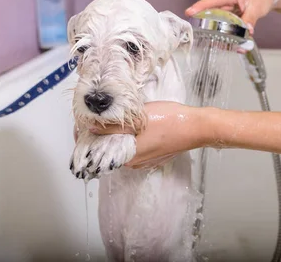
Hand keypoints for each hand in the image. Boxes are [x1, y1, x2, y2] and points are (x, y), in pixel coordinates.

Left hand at [83, 102, 209, 168]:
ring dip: (117, 135)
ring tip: (116, 118)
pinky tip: (134, 124)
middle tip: (99, 117)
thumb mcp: (138, 119)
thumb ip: (112, 126)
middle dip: (102, 134)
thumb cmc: (168, 121)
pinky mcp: (154, 154)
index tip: (84, 124)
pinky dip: (130, 137)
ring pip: (122, 147)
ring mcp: (145, 160)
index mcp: (127, 157)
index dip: (89, 137)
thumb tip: (90, 128)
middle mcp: (133, 163)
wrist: (196, 127)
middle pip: (109, 149)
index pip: (98, 151)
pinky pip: (135, 147)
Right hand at [185, 0, 280, 33]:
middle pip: (212, 11)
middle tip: (198, 32)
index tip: (189, 12)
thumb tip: (247, 31)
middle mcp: (227, 0)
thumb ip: (250, 19)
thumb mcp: (257, 7)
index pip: (212, 0)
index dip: (200, 6)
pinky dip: (227, 31)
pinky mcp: (233, 13)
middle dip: (204, 21)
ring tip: (215, 41)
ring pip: (219, 18)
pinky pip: (227, 22)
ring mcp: (230, 7)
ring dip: (217, 29)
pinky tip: (228, 40)